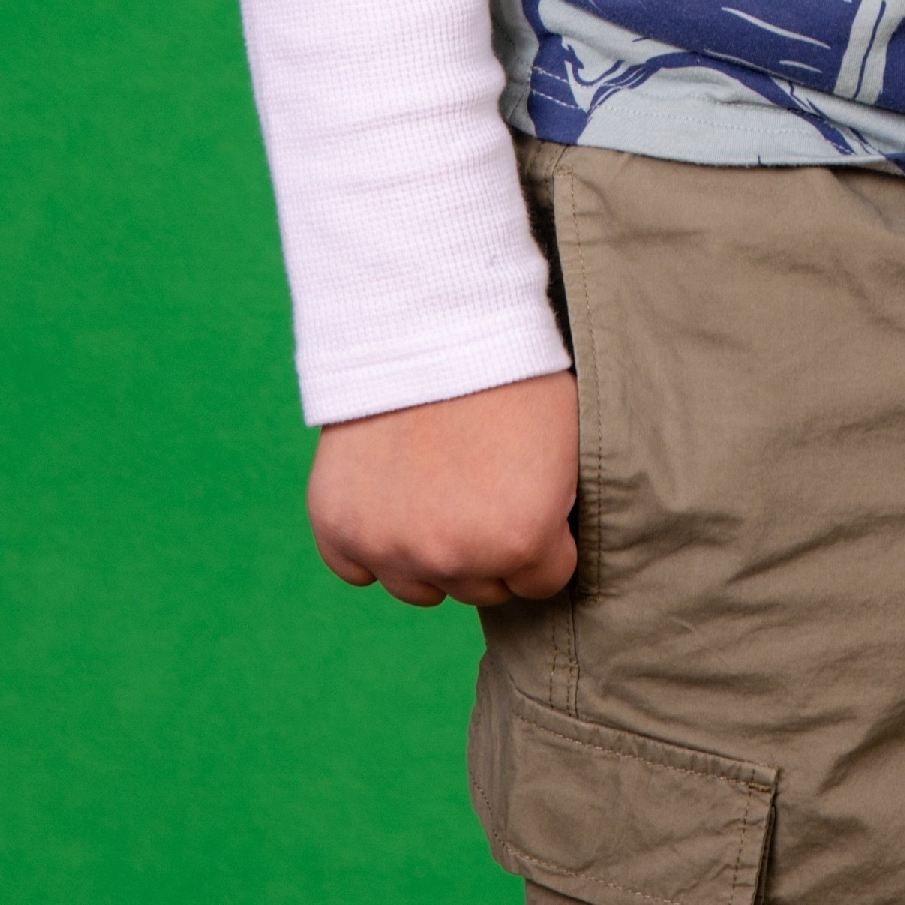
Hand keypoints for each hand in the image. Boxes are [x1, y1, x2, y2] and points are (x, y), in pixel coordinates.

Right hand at [307, 371, 579, 608]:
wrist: (434, 316)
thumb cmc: (513, 371)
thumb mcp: (566, 448)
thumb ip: (553, 519)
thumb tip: (545, 559)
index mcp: (521, 540)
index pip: (541, 584)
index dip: (541, 536)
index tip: (528, 493)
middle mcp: (453, 556)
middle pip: (480, 588)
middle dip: (486, 544)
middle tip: (479, 479)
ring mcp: (389, 545)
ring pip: (419, 587)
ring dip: (429, 550)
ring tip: (435, 483)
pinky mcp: (337, 527)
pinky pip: (356, 567)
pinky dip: (371, 539)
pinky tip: (390, 494)